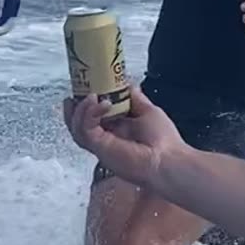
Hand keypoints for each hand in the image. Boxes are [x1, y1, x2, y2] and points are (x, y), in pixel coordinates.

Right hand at [63, 84, 186, 187]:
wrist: (169, 160)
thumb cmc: (164, 142)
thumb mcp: (148, 111)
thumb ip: (135, 99)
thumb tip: (127, 84)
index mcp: (116, 129)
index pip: (93, 115)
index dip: (87, 101)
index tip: (87, 84)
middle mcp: (106, 138)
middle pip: (78, 122)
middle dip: (75, 106)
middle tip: (79, 89)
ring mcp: (101, 144)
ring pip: (77, 127)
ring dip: (80, 109)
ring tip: (91, 95)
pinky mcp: (100, 148)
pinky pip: (86, 130)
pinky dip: (89, 114)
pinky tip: (102, 104)